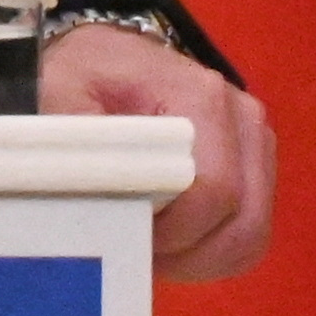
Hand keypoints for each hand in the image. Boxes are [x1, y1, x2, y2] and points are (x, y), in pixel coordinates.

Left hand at [44, 21, 274, 280]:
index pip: (212, 190)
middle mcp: (242, 120)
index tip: (127, 233)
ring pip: (251, 235)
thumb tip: (95, 192)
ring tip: (150, 249)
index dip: (173, 230)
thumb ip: (79, 142)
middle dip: (189, 253)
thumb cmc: (81, 74)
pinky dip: (214, 252)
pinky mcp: (255, 166)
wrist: (106, 57)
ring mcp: (255, 144)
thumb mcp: (59, 93)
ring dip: (202, 258)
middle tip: (136, 251)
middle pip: (242, 221)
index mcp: (201, 98)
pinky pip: (250, 232)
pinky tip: (172, 245)